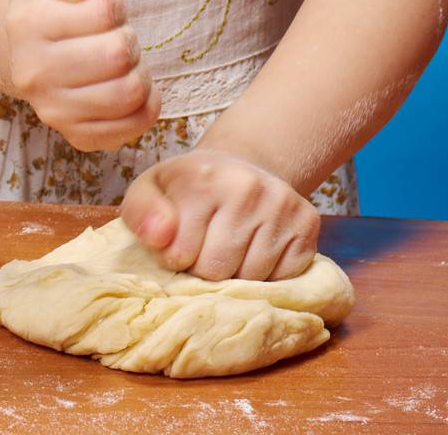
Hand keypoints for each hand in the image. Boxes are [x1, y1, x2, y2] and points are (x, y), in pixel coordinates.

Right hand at [3, 0, 161, 151]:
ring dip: (139, 69)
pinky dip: (147, 102)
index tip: (98, 7)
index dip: (112, 3)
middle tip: (112, 35)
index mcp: (25, 24)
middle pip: (119, 54)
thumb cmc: (55, 1)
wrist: (35, 47)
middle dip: (126, 37)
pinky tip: (128, 83)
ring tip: (120, 60)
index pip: (104, 11)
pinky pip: (135, 124)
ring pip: (130, 91)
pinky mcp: (78, 137)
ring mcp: (53, 112)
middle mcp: (32, 74)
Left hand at [119, 148, 320, 281]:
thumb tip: (161, 238)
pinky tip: (257, 250)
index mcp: (203, 176)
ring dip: (236, 276)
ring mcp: (282, 203)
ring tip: (231, 248)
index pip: (180, 256)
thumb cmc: (188, 188)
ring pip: (251, 280)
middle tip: (206, 246)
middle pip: (217, 271)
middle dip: (205, 271)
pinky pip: (283, 280)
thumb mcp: (151, 191)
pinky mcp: (307, 223)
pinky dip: (268, 277)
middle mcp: (247, 186)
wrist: (238, 167)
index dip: (176, 258)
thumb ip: (141, 213)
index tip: (179, 241)